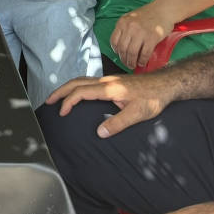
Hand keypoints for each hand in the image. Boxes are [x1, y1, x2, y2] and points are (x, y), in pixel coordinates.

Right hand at [44, 71, 174, 138]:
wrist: (165, 84)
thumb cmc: (153, 98)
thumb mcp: (137, 114)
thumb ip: (118, 123)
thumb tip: (99, 133)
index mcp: (108, 88)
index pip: (81, 92)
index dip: (69, 101)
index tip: (62, 112)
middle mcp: (105, 81)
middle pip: (76, 82)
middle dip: (60, 91)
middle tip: (48, 101)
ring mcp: (108, 80)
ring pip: (81, 80)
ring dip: (67, 88)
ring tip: (58, 97)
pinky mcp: (112, 81)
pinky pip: (88, 81)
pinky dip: (77, 86)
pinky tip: (78, 94)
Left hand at [110, 3, 176, 70]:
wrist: (163, 9)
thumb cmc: (147, 14)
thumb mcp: (131, 18)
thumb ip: (125, 28)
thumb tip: (121, 46)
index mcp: (122, 22)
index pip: (114, 41)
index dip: (116, 51)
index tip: (119, 55)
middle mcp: (130, 27)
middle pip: (123, 48)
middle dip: (124, 59)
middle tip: (127, 64)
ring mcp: (141, 33)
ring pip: (132, 52)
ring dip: (132, 62)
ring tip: (134, 65)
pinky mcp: (152, 37)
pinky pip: (145, 53)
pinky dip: (142, 60)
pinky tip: (142, 62)